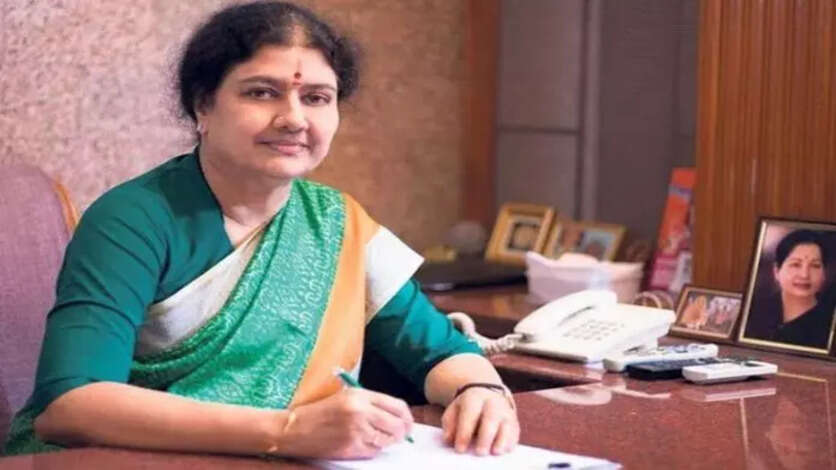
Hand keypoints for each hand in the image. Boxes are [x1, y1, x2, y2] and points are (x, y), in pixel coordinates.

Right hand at [279, 388, 413, 458]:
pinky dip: (372, 450)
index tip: (407, 423)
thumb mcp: (346, 397)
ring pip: (388, 440)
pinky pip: (373, 451)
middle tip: (399, 435)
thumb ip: (371, 403)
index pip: (397, 405)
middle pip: (397, 424)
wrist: (295, 429)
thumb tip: (397, 416)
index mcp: (360, 395)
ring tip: (376, 438)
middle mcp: (361, 411)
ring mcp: (357, 430)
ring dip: (387, 442)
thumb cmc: (320, 412)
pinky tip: (361, 443)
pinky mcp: (351, 447)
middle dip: (402, 432)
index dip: (406, 417)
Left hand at [441, 386, 518, 455]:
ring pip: (507, 425)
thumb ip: (449, 424)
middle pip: (491, 419)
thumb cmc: (468, 407)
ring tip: (495, 452)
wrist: (488, 393)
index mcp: (475, 398)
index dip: (465, 432)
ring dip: (502, 439)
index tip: (460, 449)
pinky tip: (504, 450)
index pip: (470, 414)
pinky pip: (515, 432)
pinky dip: (510, 442)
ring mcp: (506, 411)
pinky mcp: (514, 421)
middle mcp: (493, 403)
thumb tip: (449, 440)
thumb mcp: (455, 410)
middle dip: (485, 436)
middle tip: (479, 452)